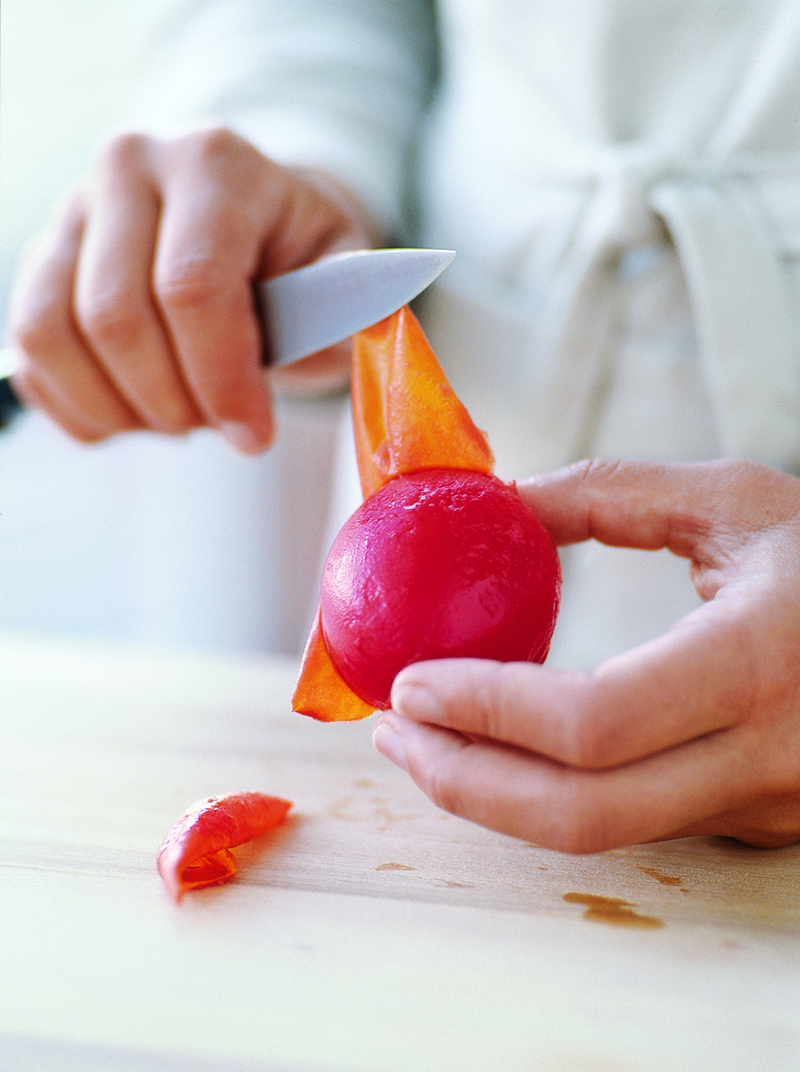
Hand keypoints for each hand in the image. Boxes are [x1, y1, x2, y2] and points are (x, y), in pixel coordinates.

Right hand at [7, 127, 375, 451]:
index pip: (191, 286)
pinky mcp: (41, 259)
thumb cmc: (296, 252)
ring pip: (52, 336)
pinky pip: (28, 351)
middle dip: (172, 401)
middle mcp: (128, 167)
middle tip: (218, 426)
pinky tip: (134, 414)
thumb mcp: (342, 268)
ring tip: (179, 418)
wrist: (246, 215)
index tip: (254, 435)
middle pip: (115, 319)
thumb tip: (333, 348)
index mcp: (212, 163)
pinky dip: (79, 406)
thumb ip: (344, 309)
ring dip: (121, 409)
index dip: (220, 379)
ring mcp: (72, 211)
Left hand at [372, 458, 799, 851]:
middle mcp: (766, 757)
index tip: (408, 685)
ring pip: (601, 834)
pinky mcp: (755, 824)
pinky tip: (506, 749)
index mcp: (759, 663)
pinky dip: (551, 791)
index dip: (486, 712)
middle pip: (582, 814)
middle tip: (393, 736)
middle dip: (463, 783)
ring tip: (426, 744)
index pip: (596, 724)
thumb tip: (500, 498)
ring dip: (494, 794)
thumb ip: (613, 493)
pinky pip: (634, 820)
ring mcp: (764, 807)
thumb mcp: (736, 501)